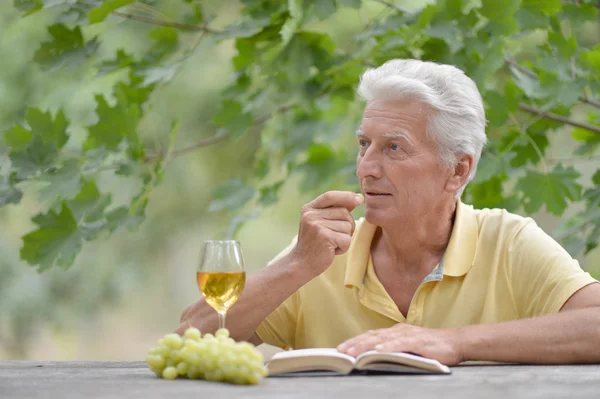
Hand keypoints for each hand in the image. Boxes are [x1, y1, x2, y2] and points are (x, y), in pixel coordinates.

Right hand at [289, 191, 362, 276]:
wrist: (301, 263)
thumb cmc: (314, 243)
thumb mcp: (321, 223)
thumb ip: (335, 210)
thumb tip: (356, 198)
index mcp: (309, 209)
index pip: (330, 196)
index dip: (346, 196)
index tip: (360, 199)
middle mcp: (311, 215)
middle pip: (344, 212)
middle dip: (348, 225)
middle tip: (336, 237)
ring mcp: (317, 225)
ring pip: (347, 226)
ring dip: (345, 238)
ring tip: (331, 244)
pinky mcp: (324, 237)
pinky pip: (347, 239)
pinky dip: (344, 247)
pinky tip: (332, 250)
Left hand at [337, 324, 463, 365]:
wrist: (455, 342)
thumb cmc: (432, 347)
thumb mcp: (409, 348)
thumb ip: (394, 350)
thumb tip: (375, 358)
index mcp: (395, 332)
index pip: (371, 335)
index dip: (355, 341)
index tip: (341, 348)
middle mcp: (399, 330)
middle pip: (372, 336)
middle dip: (355, 344)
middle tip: (340, 352)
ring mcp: (408, 335)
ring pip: (382, 340)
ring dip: (365, 346)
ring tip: (353, 353)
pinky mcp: (418, 341)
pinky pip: (399, 344)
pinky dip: (387, 348)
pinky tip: (377, 352)